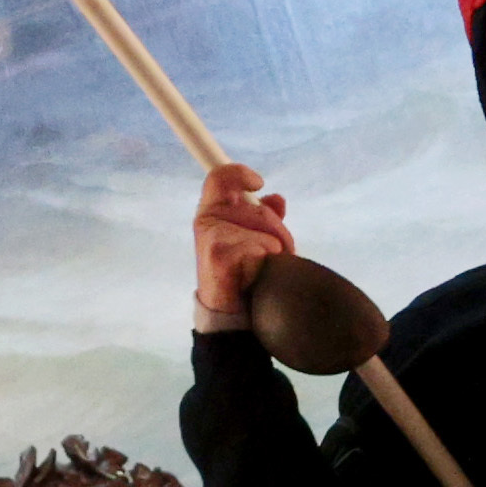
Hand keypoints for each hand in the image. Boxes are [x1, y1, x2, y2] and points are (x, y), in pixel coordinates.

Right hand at [194, 159, 293, 318]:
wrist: (229, 312)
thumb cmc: (242, 273)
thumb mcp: (255, 238)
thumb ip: (264, 216)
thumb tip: (277, 198)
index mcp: (214, 211)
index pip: (220, 178)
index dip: (240, 174)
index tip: (259, 184)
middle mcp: (208, 220)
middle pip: (260, 211)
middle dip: (277, 233)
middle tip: (274, 255)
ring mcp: (211, 236)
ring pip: (265, 232)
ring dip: (274, 252)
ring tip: (262, 270)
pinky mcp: (219, 254)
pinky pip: (261, 250)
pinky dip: (266, 265)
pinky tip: (253, 278)